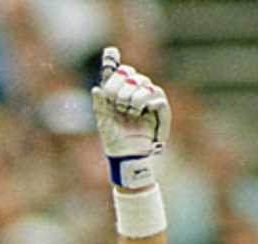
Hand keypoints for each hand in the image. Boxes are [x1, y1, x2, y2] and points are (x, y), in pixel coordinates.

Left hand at [91, 47, 170, 189]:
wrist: (126, 158)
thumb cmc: (114, 141)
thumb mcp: (103, 121)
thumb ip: (100, 104)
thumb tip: (96, 88)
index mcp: (122, 92)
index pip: (121, 71)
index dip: (114, 73)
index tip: (109, 88)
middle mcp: (136, 93)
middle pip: (132, 75)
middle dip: (122, 88)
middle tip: (118, 105)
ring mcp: (149, 101)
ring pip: (145, 84)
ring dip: (134, 97)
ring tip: (129, 112)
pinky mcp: (160, 111)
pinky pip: (157, 97)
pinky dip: (147, 102)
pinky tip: (139, 112)